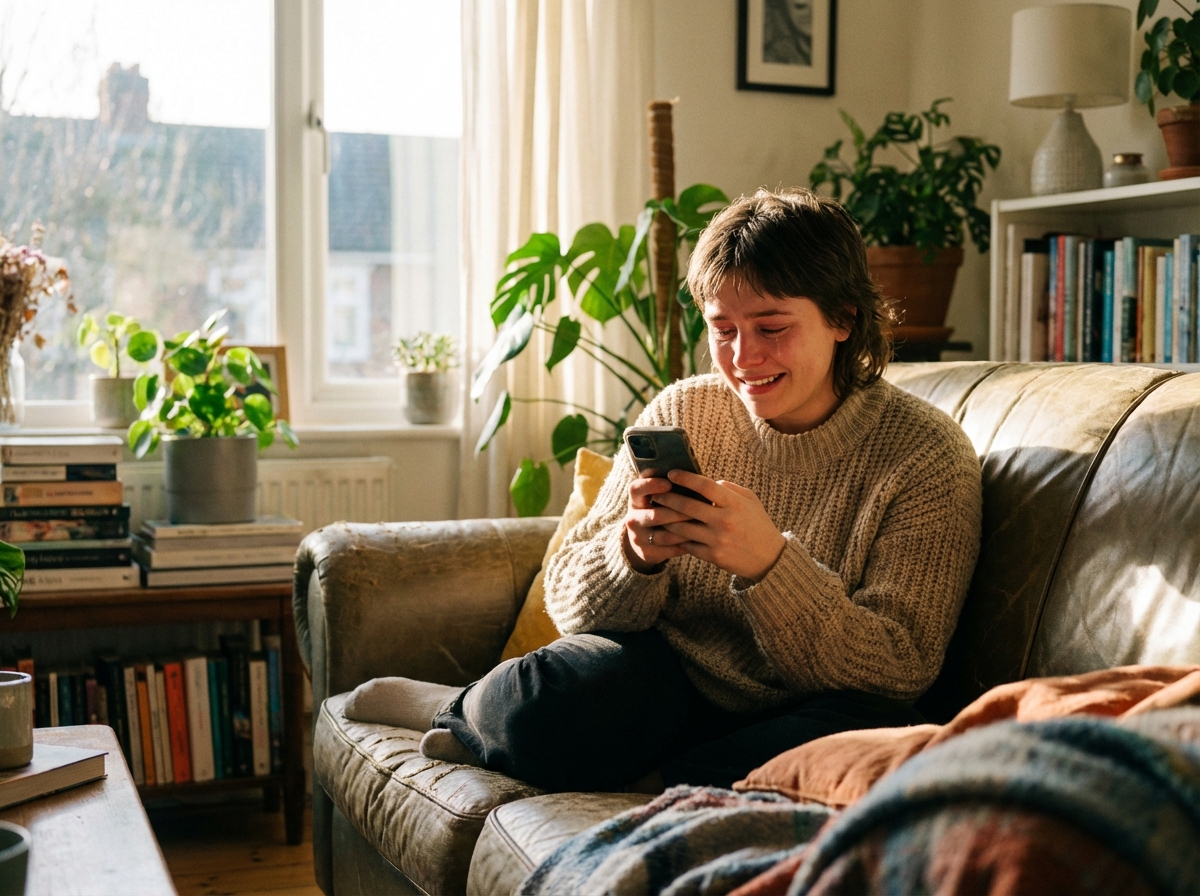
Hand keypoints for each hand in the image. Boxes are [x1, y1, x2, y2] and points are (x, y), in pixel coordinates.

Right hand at [622, 474, 693, 572]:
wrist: (644, 538)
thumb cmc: (660, 508)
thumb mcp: (658, 495)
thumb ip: (669, 484)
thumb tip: (692, 475)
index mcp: (635, 499)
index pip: (636, 489)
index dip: (651, 485)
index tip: (669, 483)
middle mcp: (632, 518)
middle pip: (655, 515)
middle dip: (679, 512)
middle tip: (699, 508)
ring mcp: (637, 537)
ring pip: (664, 535)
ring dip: (685, 530)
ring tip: (703, 525)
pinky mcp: (645, 552)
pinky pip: (668, 550)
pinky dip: (683, 545)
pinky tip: (697, 539)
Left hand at [651, 470, 785, 581]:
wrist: (770, 558)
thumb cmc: (759, 525)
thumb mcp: (751, 501)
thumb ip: (730, 489)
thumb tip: (708, 481)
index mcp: (734, 504)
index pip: (705, 486)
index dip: (686, 478)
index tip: (671, 473)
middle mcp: (724, 521)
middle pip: (687, 506)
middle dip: (668, 498)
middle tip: (655, 494)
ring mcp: (717, 540)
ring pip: (682, 528)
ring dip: (665, 520)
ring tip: (655, 513)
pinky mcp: (713, 556)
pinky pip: (687, 545)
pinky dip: (675, 538)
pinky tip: (665, 533)